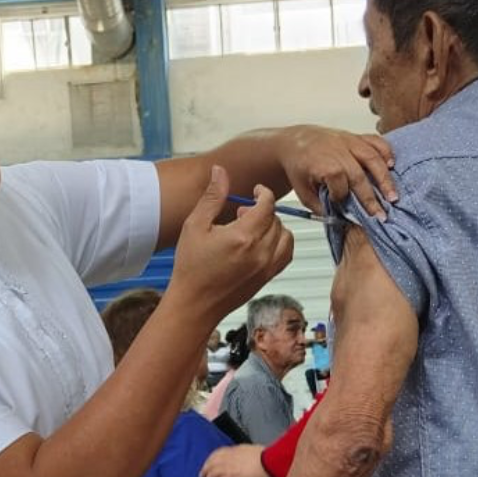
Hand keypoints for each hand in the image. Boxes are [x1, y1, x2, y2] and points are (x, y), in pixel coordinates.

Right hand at [171, 167, 293, 325]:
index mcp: (242, 237)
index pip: (267, 205)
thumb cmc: (190, 268)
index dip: (263, 193)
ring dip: (274, 226)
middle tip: (243, 212)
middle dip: (263, 210)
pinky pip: (286, 254)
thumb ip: (212, 197)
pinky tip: (262, 243)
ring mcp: (267, 267)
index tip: (256, 191)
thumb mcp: (195, 226)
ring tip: (252, 228)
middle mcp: (260, 252)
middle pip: (276, 219)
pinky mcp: (268, 278)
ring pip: (286, 236)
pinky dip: (281, 243)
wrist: (194, 304)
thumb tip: (220, 171)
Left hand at [200, 444, 267, 476]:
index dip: (209, 460)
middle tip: (201, 476)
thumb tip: (240, 454)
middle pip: (211, 464)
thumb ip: (242, 452)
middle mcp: (229, 458)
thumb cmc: (265, 456)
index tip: (207, 464)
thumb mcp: (250, 449)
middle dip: (205, 470)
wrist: (269, 462)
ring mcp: (230, 469)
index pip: (216, 454)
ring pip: (212, 474)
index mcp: (234, 450)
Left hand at [276, 127, 396, 218]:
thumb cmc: (299, 166)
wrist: (294, 141)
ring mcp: (349, 141)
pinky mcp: (355, 136)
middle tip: (381, 215)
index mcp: (323, 164)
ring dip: (385, 178)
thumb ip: (319, 206)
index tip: (339, 202)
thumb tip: (338, 219)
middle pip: (359, 176)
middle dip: (371, 198)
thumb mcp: (301, 190)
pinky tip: (392, 165)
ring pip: (372, 158)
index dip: (340, 196)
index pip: (339, 185)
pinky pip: (375, 141)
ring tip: (393, 196)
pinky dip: (386, 152)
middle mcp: (338, 151)